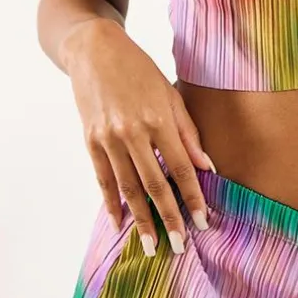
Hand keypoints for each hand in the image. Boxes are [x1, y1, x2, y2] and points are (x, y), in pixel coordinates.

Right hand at [64, 18, 216, 256]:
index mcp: (158, 119)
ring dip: (141, 219)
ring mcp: (108, 138)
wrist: (95, 50)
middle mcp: (132, 132)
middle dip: (169, 218)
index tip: (203, 222)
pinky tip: (121, 223)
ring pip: (128, 188)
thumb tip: (206, 168)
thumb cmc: (139, 70)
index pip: (181, 168)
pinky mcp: (90, 141)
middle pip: (154, 185)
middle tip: (179, 246)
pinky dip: (111, 204)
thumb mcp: (171, 94)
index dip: (193, 197)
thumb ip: (188, 134)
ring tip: (151, 245)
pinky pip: (103, 179)